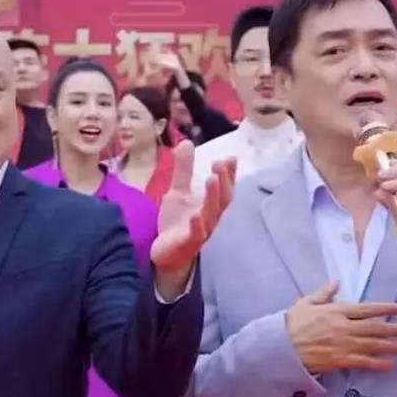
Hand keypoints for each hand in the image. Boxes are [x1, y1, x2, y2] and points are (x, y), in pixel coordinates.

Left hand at [151, 141, 235, 296]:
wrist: (166, 254)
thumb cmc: (177, 223)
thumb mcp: (178, 193)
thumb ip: (183, 170)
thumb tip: (187, 142)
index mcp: (210, 205)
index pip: (225, 188)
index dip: (229, 174)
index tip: (230, 157)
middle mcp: (211, 218)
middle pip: (222, 199)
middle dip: (224, 180)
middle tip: (220, 163)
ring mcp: (201, 232)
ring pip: (211, 214)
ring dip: (213, 196)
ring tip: (212, 178)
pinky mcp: (188, 243)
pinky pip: (196, 234)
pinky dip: (197, 224)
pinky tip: (196, 214)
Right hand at [286, 283, 396, 372]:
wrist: (281, 348)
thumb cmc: (291, 324)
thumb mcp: (305, 303)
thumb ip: (323, 293)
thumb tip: (337, 282)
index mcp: (335, 311)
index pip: (365, 309)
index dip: (383, 308)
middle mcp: (343, 327)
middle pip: (374, 327)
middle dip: (393, 329)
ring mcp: (343, 344)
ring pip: (373, 345)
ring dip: (391, 346)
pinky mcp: (340, 360)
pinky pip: (363, 362)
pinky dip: (377, 364)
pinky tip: (390, 365)